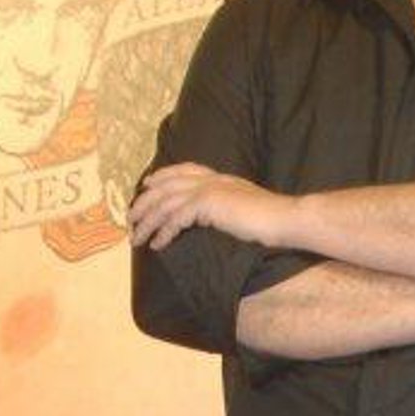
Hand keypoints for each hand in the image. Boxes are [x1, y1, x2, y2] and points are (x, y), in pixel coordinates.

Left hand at [129, 165, 295, 251]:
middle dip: (145, 202)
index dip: (163, 175)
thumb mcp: (244, 205)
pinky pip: (175, 219)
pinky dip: (163, 233)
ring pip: (165, 204)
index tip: (147, 183)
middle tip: (130, 219)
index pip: (185, 170)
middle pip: (166, 186)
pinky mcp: (207, 205)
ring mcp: (209, 190)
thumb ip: (227, 204)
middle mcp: (212, 180)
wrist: (284, 218)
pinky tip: (157, 245)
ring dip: (147, 222)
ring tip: (136, 238)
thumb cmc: (271, 218)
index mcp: (221, 177)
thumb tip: (213, 215)